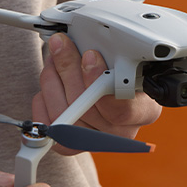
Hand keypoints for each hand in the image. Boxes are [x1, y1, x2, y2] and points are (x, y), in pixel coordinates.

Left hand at [31, 33, 161, 154]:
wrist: (107, 91)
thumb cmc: (120, 74)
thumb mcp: (126, 61)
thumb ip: (115, 55)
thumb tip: (89, 42)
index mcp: (143, 112)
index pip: (123, 107)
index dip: (100, 81)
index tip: (89, 55)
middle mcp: (121, 133)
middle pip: (87, 110)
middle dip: (69, 71)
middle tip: (61, 46)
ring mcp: (96, 141)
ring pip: (64, 116)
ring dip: (52, 81)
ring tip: (53, 60)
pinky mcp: (71, 145)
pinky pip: (49, 125)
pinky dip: (43, 100)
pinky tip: (50, 85)